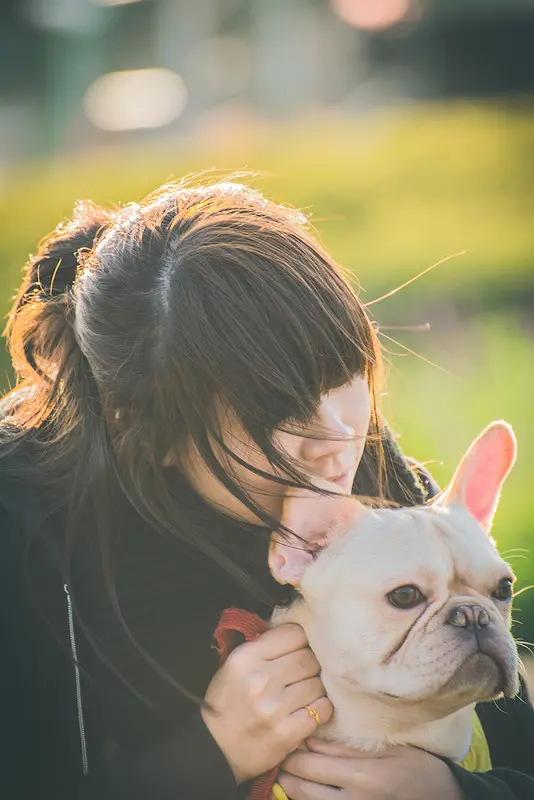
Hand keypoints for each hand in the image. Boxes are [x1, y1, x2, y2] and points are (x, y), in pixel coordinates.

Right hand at [201, 624, 332, 784]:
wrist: (214, 750)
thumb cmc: (225, 703)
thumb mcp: (234, 666)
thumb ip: (263, 648)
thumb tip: (297, 635)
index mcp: (246, 658)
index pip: (294, 634)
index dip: (300, 641)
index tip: (298, 650)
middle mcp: (261, 680)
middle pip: (309, 658)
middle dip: (310, 665)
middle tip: (303, 674)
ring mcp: (275, 708)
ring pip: (317, 684)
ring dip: (315, 688)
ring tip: (303, 693)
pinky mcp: (287, 734)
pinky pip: (321, 710)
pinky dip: (320, 709)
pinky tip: (309, 710)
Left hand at [278, 738, 463, 798]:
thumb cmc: (419, 769)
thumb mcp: (387, 750)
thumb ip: (346, 748)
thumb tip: (311, 741)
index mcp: (361, 776)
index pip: (310, 766)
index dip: (291, 755)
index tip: (284, 744)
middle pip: (303, 790)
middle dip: (286, 775)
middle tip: (279, 760)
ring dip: (293, 792)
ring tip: (287, 777)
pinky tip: (307, 793)